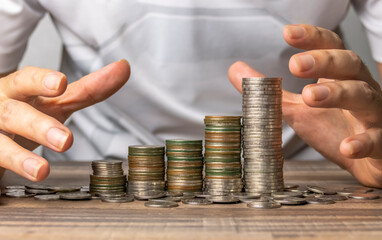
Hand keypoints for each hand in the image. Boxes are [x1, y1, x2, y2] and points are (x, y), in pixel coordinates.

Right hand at [0, 60, 129, 180]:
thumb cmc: (27, 111)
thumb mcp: (57, 102)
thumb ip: (88, 89)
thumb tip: (124, 68)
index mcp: (18, 91)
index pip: (27, 80)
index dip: (41, 81)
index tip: (60, 83)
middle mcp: (1, 108)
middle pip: (14, 113)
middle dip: (39, 125)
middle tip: (65, 140)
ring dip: (19, 157)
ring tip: (41, 170)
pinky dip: (5, 170)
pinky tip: (17, 182)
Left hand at [228, 24, 381, 187]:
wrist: (368, 162)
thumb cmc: (336, 129)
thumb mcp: (299, 109)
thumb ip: (271, 92)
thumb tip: (236, 69)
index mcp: (341, 78)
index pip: (331, 48)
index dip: (313, 38)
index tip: (288, 33)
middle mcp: (361, 90)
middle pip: (349, 65)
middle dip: (324, 61)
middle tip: (295, 65)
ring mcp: (374, 116)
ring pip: (364, 96)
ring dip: (339, 94)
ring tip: (310, 97)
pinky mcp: (381, 144)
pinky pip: (377, 140)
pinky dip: (363, 142)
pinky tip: (347, 146)